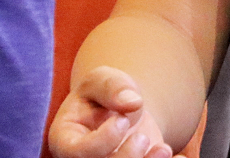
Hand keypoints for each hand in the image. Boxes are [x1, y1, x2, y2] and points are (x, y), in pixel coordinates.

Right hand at [49, 67, 172, 157]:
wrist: (123, 111)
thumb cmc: (104, 95)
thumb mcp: (102, 79)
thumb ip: (112, 86)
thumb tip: (131, 102)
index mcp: (66, 141)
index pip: (77, 153)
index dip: (102, 141)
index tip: (122, 119)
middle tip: (142, 136)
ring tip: (164, 149)